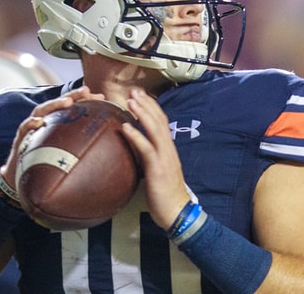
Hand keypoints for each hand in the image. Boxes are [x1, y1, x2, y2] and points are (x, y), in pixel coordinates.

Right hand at [0, 86, 104, 201]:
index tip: (100, 96)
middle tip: (86, 91)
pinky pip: (24, 128)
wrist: (21, 178)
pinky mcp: (20, 139)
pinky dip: (31, 123)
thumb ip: (77, 143)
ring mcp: (31, 128)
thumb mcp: (63, 151)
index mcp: (54, 121)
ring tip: (68, 102)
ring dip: (54, 104)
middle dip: (72, 95)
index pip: (70, 106)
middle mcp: (43, 121)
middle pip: (57, 104)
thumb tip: (104, 142)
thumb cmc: (45, 163)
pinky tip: (39, 122)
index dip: (84, 99)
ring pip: (41, 111)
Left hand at [121, 89, 190, 229]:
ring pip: (154, 130)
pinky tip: (126, 127)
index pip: (162, 123)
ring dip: (142, 114)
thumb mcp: (158, 172)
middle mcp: (168, 150)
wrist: (177, 212)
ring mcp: (164, 158)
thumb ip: (150, 158)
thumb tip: (138, 150)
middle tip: (134, 92)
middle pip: (158, 121)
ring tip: (131, 101)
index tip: (140, 97)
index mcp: (169, 150)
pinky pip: (146, 148)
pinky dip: (136, 136)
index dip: (151, 108)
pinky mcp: (157, 168)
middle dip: (146, 105)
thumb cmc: (166, 195)